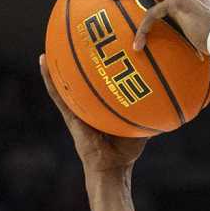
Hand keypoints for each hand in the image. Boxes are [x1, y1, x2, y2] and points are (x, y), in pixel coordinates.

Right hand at [39, 54, 146, 173]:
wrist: (111, 168)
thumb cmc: (126, 152)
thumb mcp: (141, 126)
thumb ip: (150, 110)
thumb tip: (166, 95)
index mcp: (102, 108)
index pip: (99, 84)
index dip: (97, 68)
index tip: (98, 48)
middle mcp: (88, 107)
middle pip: (81, 81)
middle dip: (77, 62)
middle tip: (75, 42)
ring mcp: (77, 110)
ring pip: (65, 85)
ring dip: (57, 67)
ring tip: (50, 46)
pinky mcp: (69, 116)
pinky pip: (58, 95)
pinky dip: (49, 78)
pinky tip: (43, 61)